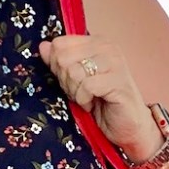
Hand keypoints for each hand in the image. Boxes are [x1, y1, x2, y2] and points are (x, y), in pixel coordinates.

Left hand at [38, 34, 162, 163]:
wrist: (126, 126)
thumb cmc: (101, 102)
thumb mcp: (74, 80)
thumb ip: (59, 62)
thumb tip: (43, 46)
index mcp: (96, 42)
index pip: (59, 44)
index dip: (56, 66)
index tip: (70, 80)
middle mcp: (107, 47)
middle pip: (63, 58)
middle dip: (65, 81)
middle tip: (79, 92)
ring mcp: (114, 62)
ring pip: (74, 72)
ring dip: (75, 92)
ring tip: (87, 98)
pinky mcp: (118, 81)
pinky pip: (86, 86)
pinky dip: (84, 100)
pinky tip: (92, 104)